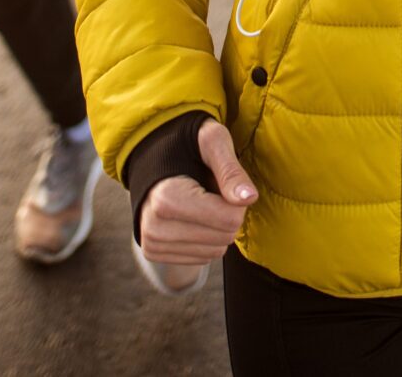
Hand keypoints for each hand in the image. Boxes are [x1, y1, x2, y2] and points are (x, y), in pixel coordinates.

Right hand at [137, 120, 257, 268]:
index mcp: (167, 198)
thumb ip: (231, 170)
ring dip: (217, 228)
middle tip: (211, 191)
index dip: (236, 199)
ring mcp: (152, 243)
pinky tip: (191, 217)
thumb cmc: (188, 145)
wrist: (152, 155)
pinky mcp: (154, 253)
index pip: (230, 220)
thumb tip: (249, 199)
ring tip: (199, 202)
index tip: (222, 182)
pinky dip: (205, 239)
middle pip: (224, 238)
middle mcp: (155, 227)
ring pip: (215, 252)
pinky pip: (201, 258)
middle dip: (227, 214)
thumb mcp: (213, 142)